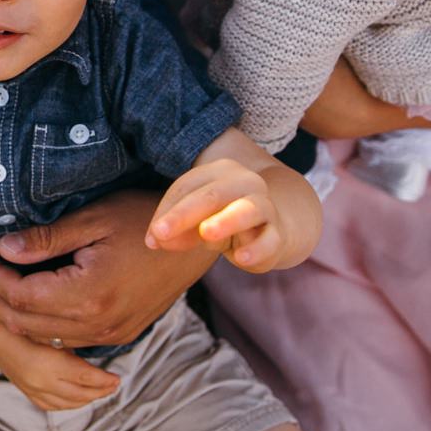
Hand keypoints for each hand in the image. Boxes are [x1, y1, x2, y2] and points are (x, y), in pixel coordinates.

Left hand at [0, 189, 211, 349]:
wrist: (197, 241)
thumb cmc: (146, 218)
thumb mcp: (93, 219)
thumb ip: (47, 240)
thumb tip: (3, 248)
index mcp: (88, 296)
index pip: (21, 297)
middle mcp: (98, 325)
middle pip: (26, 324)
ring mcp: (110, 335)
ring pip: (44, 338)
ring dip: (14, 315)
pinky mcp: (119, 334)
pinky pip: (68, 339)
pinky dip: (41, 325)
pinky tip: (29, 300)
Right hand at [0, 334, 118, 411]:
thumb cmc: (21, 320)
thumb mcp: (50, 329)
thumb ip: (71, 346)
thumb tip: (96, 354)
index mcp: (47, 364)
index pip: (85, 378)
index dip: (104, 381)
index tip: (118, 379)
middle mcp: (40, 382)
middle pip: (80, 394)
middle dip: (100, 391)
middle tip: (115, 385)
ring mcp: (32, 390)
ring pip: (68, 403)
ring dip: (88, 399)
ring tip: (102, 390)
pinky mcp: (27, 392)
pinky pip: (53, 406)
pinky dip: (70, 404)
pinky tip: (79, 397)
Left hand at [144, 158, 292, 271]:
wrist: (272, 229)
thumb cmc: (223, 220)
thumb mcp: (196, 221)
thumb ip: (176, 228)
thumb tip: (154, 240)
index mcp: (220, 172)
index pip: (188, 186)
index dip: (167, 210)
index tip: (152, 236)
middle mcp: (245, 183)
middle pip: (212, 194)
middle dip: (183, 214)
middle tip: (160, 233)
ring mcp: (264, 207)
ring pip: (248, 210)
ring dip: (226, 221)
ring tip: (205, 233)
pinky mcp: (277, 234)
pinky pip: (269, 240)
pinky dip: (256, 249)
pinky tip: (241, 258)